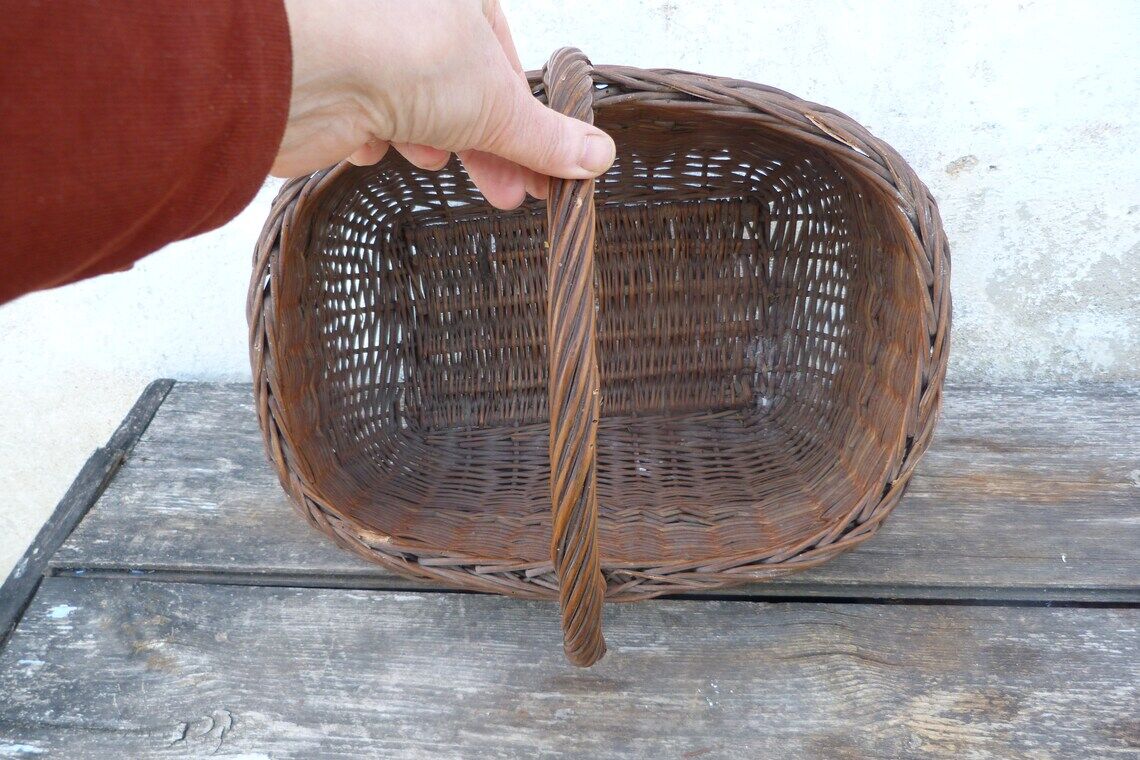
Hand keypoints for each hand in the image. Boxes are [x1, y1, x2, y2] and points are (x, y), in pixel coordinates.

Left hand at [273, 0, 615, 208]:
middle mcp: (411, 16)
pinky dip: (380, 137)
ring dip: (436, 143)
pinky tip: (379, 147)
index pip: (507, 64)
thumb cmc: (404, 56)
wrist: (306, 72)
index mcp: (460, 0)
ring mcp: (370, 49)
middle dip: (489, 147)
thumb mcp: (498, 104)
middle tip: (513, 194)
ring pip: (417, 106)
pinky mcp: (333, 84)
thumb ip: (545, 137)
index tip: (548, 169)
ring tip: (441, 166)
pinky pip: (368, 116)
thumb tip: (596, 155)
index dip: (530, 123)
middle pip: (464, 91)